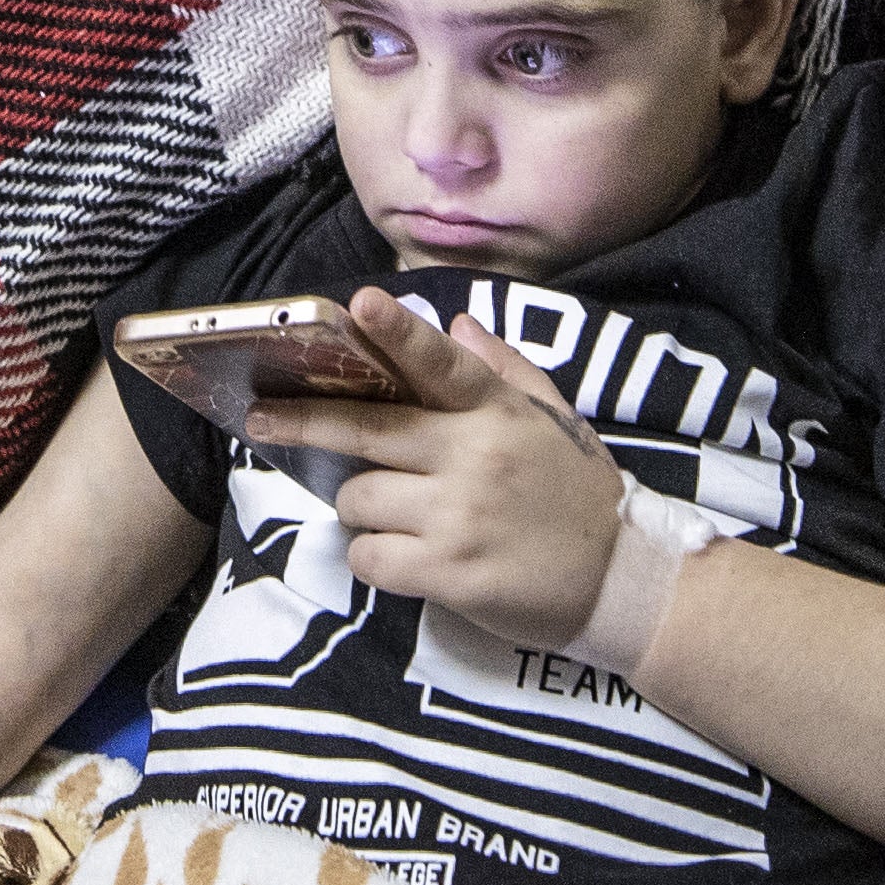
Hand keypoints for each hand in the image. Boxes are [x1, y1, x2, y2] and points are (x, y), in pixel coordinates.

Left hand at [255, 287, 633, 651]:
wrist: (622, 580)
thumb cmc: (580, 495)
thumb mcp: (555, 420)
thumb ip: (503, 369)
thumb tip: (455, 323)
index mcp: (496, 412)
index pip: (439, 363)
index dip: (396, 331)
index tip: (356, 304)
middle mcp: (473, 455)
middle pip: (366, 429)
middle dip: (304, 422)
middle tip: (262, 418)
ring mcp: (459, 515)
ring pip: (359, 499)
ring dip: (360, 508)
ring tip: (392, 516)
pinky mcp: (449, 572)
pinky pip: (370, 557)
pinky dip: (372, 558)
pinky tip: (400, 557)